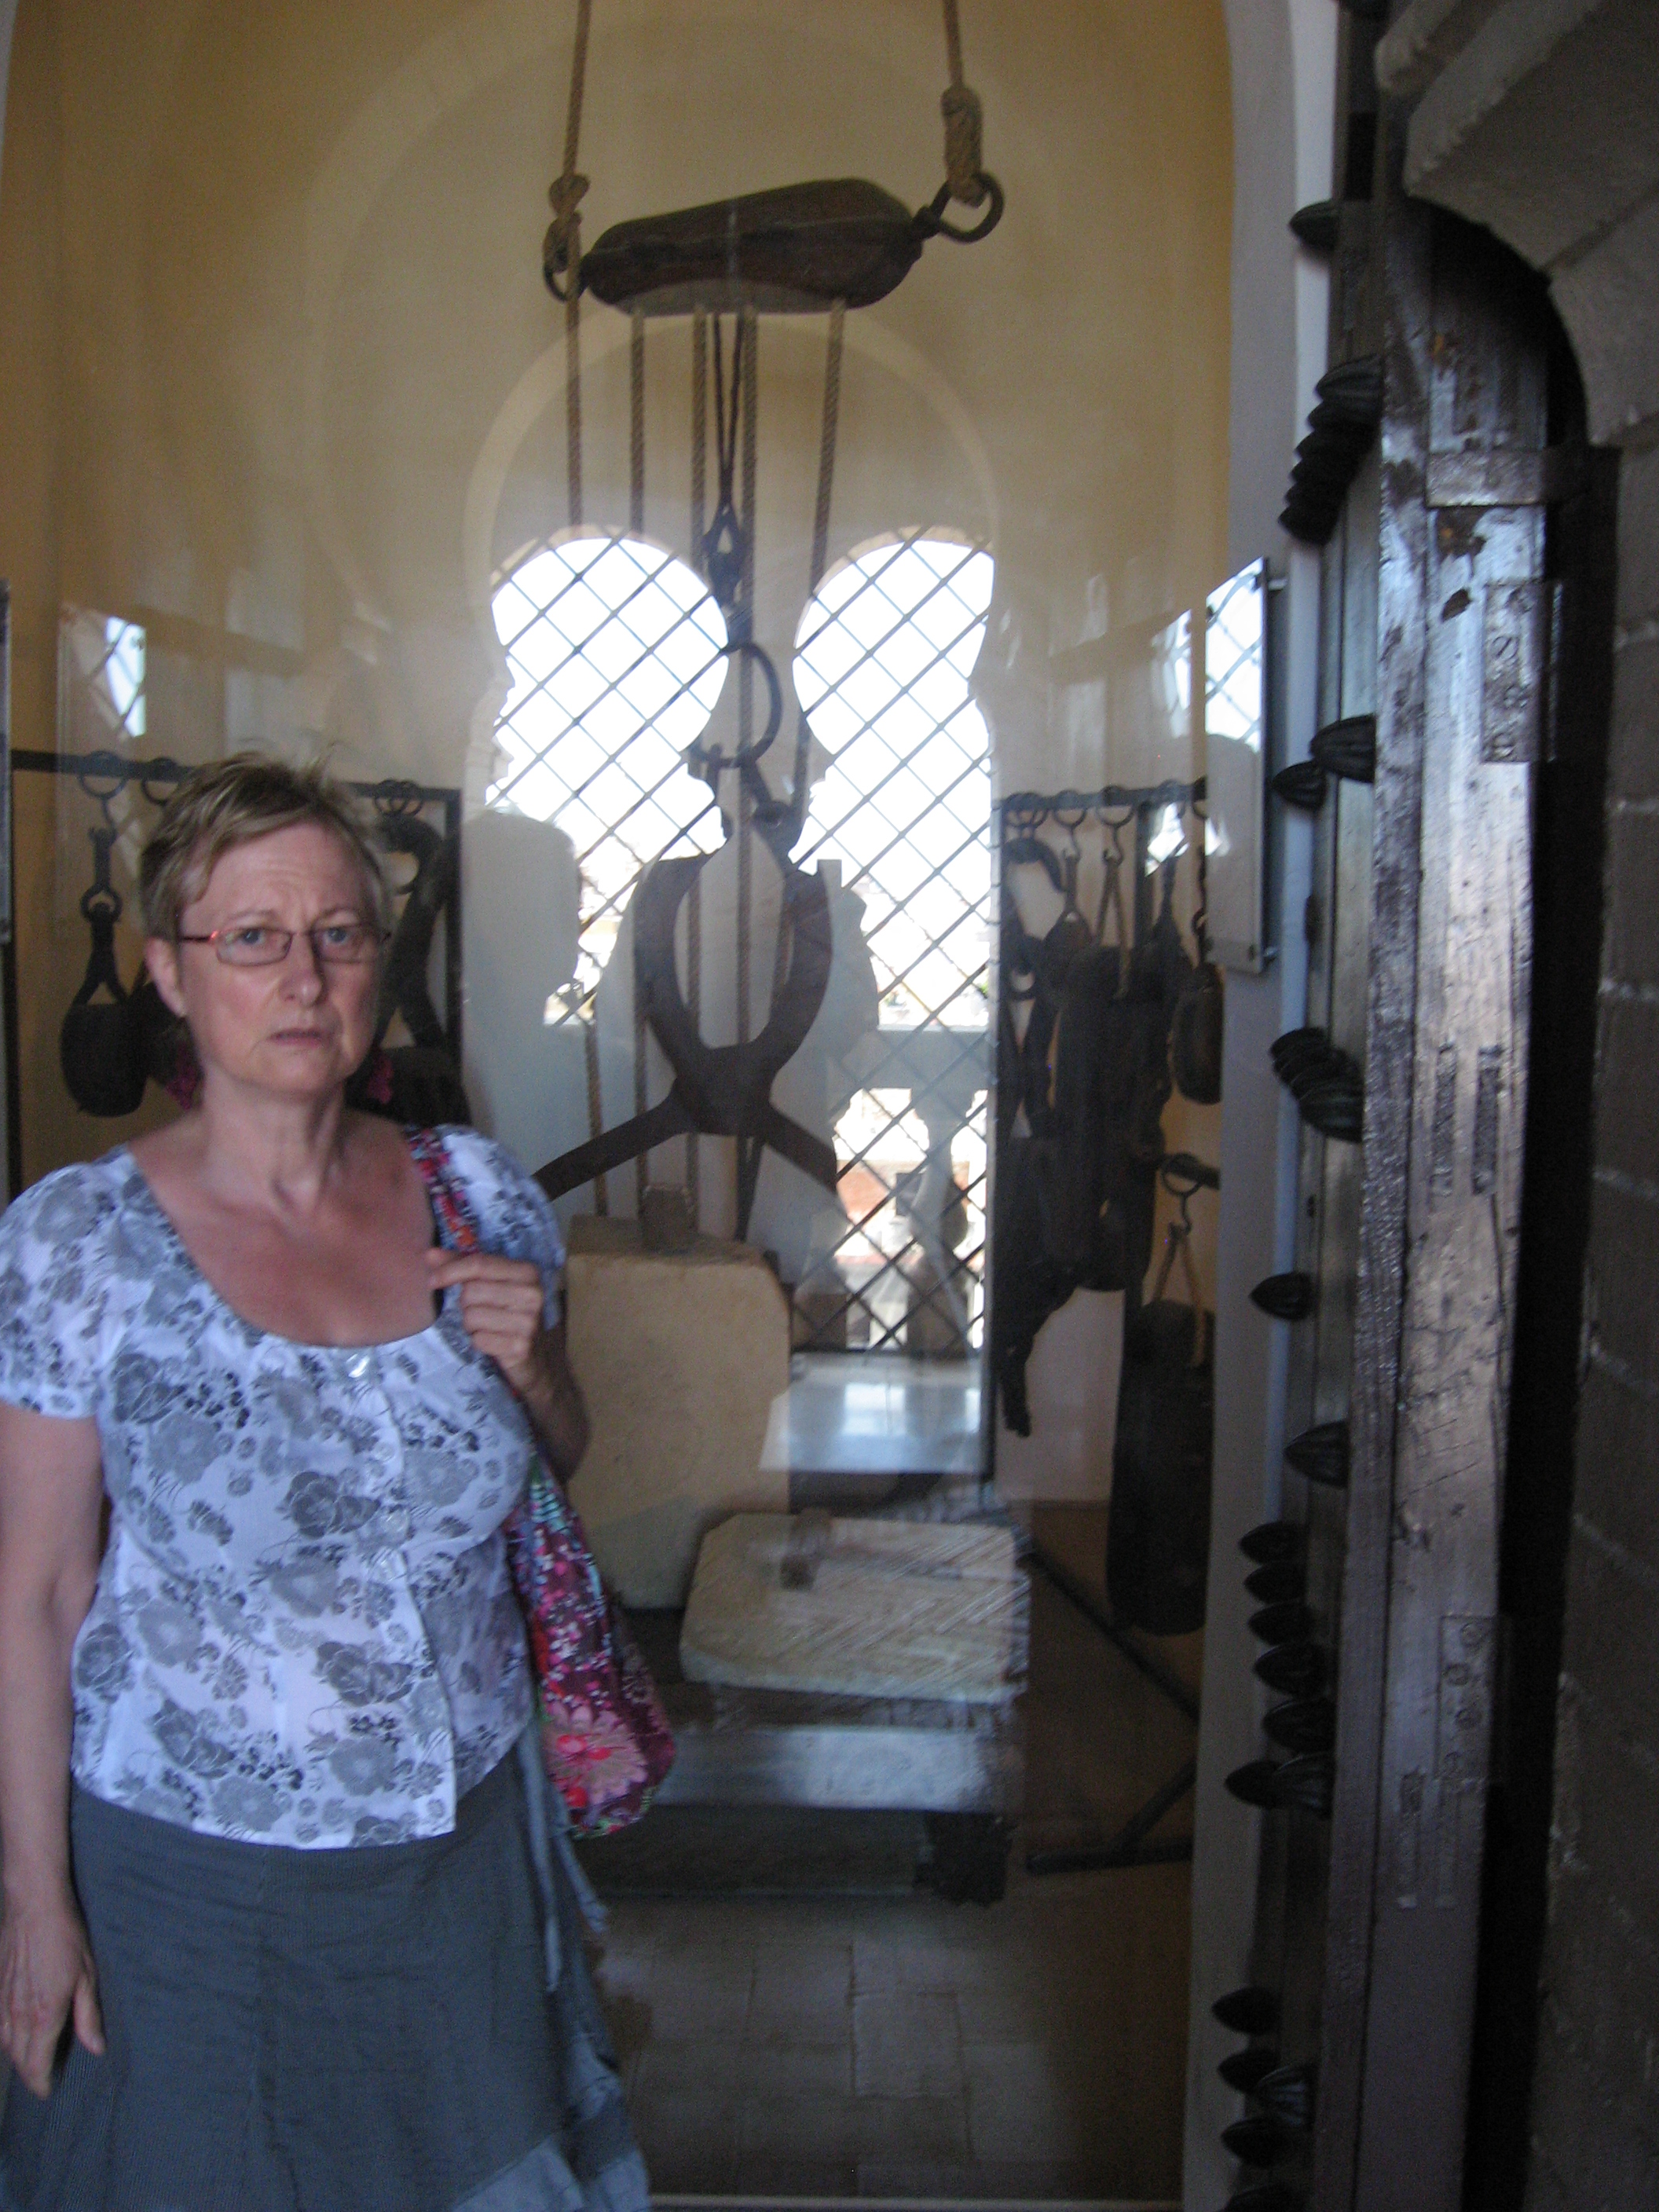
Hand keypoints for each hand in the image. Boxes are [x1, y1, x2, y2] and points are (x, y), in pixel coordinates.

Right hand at [0, 1889, 103, 2097]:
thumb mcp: (87, 1976)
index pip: (36, 2065)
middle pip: (18, 2059)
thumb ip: (88, 2016)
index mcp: (43, 2016)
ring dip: (17, 2056)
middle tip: (44, 2078)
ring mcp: (1, 2002)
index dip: (42, 2083)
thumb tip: (96, 2049)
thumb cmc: (66, 1937)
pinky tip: (16, 2033)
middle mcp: (17, 2015)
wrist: (33, 1905)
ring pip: (4, 2044)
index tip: (49, 2092)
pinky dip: (5, 2037)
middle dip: (30, 2073)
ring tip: (33, 2059)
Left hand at [426, 1250, 546, 1398]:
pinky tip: (492, 1340)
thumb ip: (461, 1266)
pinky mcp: (520, 1346)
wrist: (533, 1354)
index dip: (451, 1270)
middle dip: (466, 1304)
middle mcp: (532, 1294)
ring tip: (486, 1326)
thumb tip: (430, 1255)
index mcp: (527, 1272)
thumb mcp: (490, 1283)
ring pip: (472, 1317)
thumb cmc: (506, 1312)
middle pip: (472, 1291)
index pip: (480, 1264)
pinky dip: (478, 1341)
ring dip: (471, 1324)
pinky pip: (478, 1340)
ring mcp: (529, 1322)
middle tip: (479, 1310)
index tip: (432, 1280)